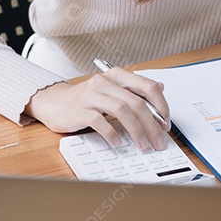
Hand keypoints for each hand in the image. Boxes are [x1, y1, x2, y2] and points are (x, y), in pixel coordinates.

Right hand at [24, 69, 170, 151]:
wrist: (54, 102)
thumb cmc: (86, 98)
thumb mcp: (112, 90)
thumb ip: (135, 89)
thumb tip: (161, 87)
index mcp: (117, 75)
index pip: (148, 87)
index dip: (161, 106)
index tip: (166, 123)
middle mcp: (105, 82)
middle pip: (137, 102)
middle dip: (152, 124)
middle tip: (159, 140)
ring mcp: (92, 95)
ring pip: (122, 111)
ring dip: (137, 131)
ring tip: (143, 144)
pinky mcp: (80, 110)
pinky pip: (100, 122)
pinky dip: (112, 134)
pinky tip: (119, 143)